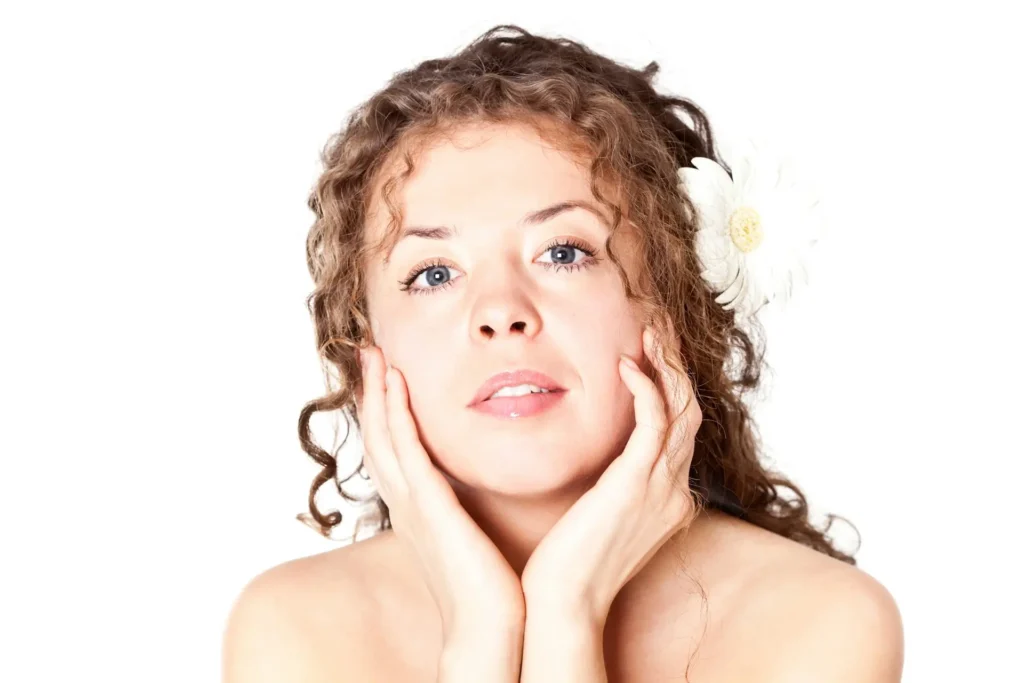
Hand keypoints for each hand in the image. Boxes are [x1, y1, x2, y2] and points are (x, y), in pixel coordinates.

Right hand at [356, 345, 525, 640]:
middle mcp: (405, 502)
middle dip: (371, 392)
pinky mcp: (429, 505)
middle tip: (369, 352)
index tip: (386, 373)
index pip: (391, 448)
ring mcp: (412, 503)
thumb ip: (466, 507)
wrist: (488, 625)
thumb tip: (478, 487)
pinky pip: (406, 449)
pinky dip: (396, 414)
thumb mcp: (470, 535)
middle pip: (376, 435)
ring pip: (383, 436)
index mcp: (415, 508)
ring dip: (377, 392)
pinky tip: (395, 384)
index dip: (383, 410)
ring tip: (376, 354)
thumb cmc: (487, 586)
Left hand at [519, 325, 700, 623]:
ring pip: (682, 409)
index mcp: (669, 496)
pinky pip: (654, 423)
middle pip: (691, 410)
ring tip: (649, 331)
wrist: (564, 601)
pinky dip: (646, 388)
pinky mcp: (635, 484)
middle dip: (677, 365)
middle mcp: (674, 489)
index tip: (652, 350)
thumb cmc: (570, 560)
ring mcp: (661, 488)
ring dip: (667, 366)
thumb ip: (615, 483)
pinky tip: (627, 364)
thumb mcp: (603, 514)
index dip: (672, 384)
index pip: (682, 427)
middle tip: (658, 327)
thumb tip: (605, 458)